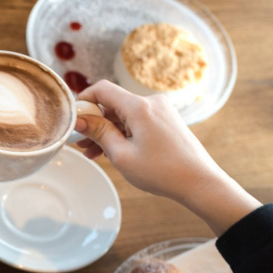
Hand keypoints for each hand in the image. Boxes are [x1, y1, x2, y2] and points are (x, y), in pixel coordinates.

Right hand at [74, 80, 260, 234]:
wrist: (199, 182)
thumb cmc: (162, 172)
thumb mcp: (122, 155)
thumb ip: (99, 133)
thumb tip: (79, 120)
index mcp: (139, 107)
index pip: (102, 89)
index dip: (84, 101)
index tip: (73, 119)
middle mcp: (151, 103)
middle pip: (112, 103)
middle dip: (94, 122)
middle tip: (79, 143)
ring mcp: (160, 111)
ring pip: (123, 115)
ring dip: (107, 131)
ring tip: (93, 153)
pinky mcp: (165, 120)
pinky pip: (136, 121)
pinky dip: (122, 133)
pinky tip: (111, 151)